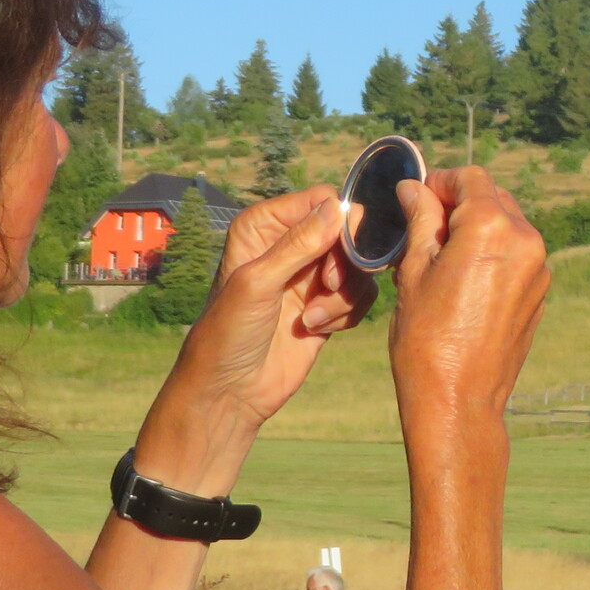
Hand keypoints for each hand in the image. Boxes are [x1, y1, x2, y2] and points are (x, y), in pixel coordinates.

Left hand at [166, 185, 374, 433]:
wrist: (232, 389)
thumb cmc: (229, 331)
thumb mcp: (259, 282)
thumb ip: (299, 244)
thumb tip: (338, 209)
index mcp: (264, 226)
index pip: (322, 201)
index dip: (339, 224)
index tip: (337, 255)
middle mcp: (290, 244)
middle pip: (348, 231)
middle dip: (346, 263)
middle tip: (329, 287)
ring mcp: (310, 275)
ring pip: (359, 265)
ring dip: (345, 294)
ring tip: (313, 318)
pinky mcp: (327, 304)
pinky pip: (360, 294)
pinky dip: (348, 312)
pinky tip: (317, 329)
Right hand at [384, 167, 548, 441]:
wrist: (458, 399)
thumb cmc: (426, 337)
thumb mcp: (414, 270)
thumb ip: (421, 219)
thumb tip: (415, 188)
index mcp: (493, 228)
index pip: (471, 178)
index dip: (441, 182)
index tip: (417, 198)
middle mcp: (526, 242)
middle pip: (494, 198)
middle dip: (460, 204)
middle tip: (424, 227)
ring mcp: (539, 270)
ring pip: (508, 227)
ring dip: (478, 229)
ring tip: (440, 257)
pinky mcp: (540, 294)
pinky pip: (517, 257)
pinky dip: (493, 255)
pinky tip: (463, 282)